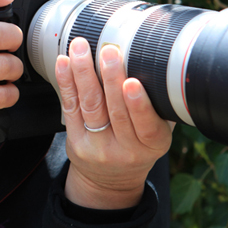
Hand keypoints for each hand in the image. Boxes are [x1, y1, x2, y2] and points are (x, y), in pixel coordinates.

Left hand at [55, 38, 172, 209]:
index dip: (139, 104)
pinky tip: (64, 62)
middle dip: (110, 78)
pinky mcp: (75, 140)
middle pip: (115, 111)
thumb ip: (161, 104)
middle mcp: (125, 149)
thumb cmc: (139, 145)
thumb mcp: (159, 131)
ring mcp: (97, 146)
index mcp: (153, 145)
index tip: (132, 82)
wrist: (110, 179)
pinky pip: (70, 107)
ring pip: (90, 105)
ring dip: (84, 73)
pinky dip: (66, 82)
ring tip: (81, 48)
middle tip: (108, 51)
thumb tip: (163, 61)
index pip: (147, 125)